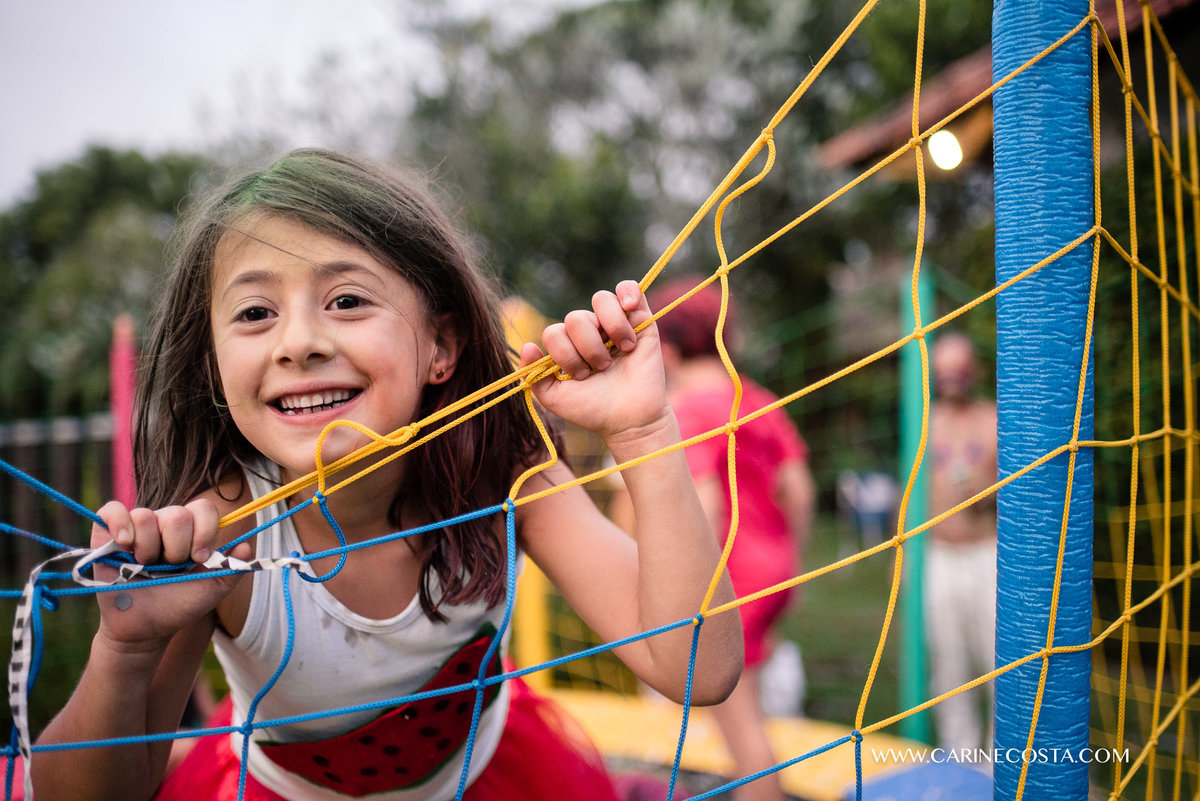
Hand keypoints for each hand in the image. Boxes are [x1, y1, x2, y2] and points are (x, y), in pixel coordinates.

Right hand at [89, 500, 250, 651]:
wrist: (144, 628)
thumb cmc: (177, 606)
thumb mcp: (211, 590)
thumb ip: (232, 568)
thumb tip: (246, 545)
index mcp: (192, 532)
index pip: (204, 509)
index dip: (204, 532)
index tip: (198, 558)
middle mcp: (165, 524)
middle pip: (176, 514)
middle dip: (176, 548)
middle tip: (168, 568)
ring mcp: (137, 527)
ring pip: (145, 516)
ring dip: (147, 548)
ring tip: (143, 567)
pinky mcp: (107, 533)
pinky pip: (112, 510)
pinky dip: (119, 523)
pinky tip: (123, 544)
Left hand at [519, 280, 673, 451]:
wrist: (630, 421)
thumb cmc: (593, 409)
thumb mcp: (555, 398)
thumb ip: (534, 376)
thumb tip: (528, 345)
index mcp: (568, 346)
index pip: (554, 332)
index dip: (564, 353)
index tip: (581, 375)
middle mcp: (590, 332)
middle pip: (575, 318)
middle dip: (587, 347)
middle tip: (602, 367)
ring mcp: (615, 324)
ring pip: (600, 300)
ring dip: (610, 328)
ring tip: (622, 349)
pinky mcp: (641, 320)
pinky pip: (628, 288)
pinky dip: (627, 292)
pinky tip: (628, 306)